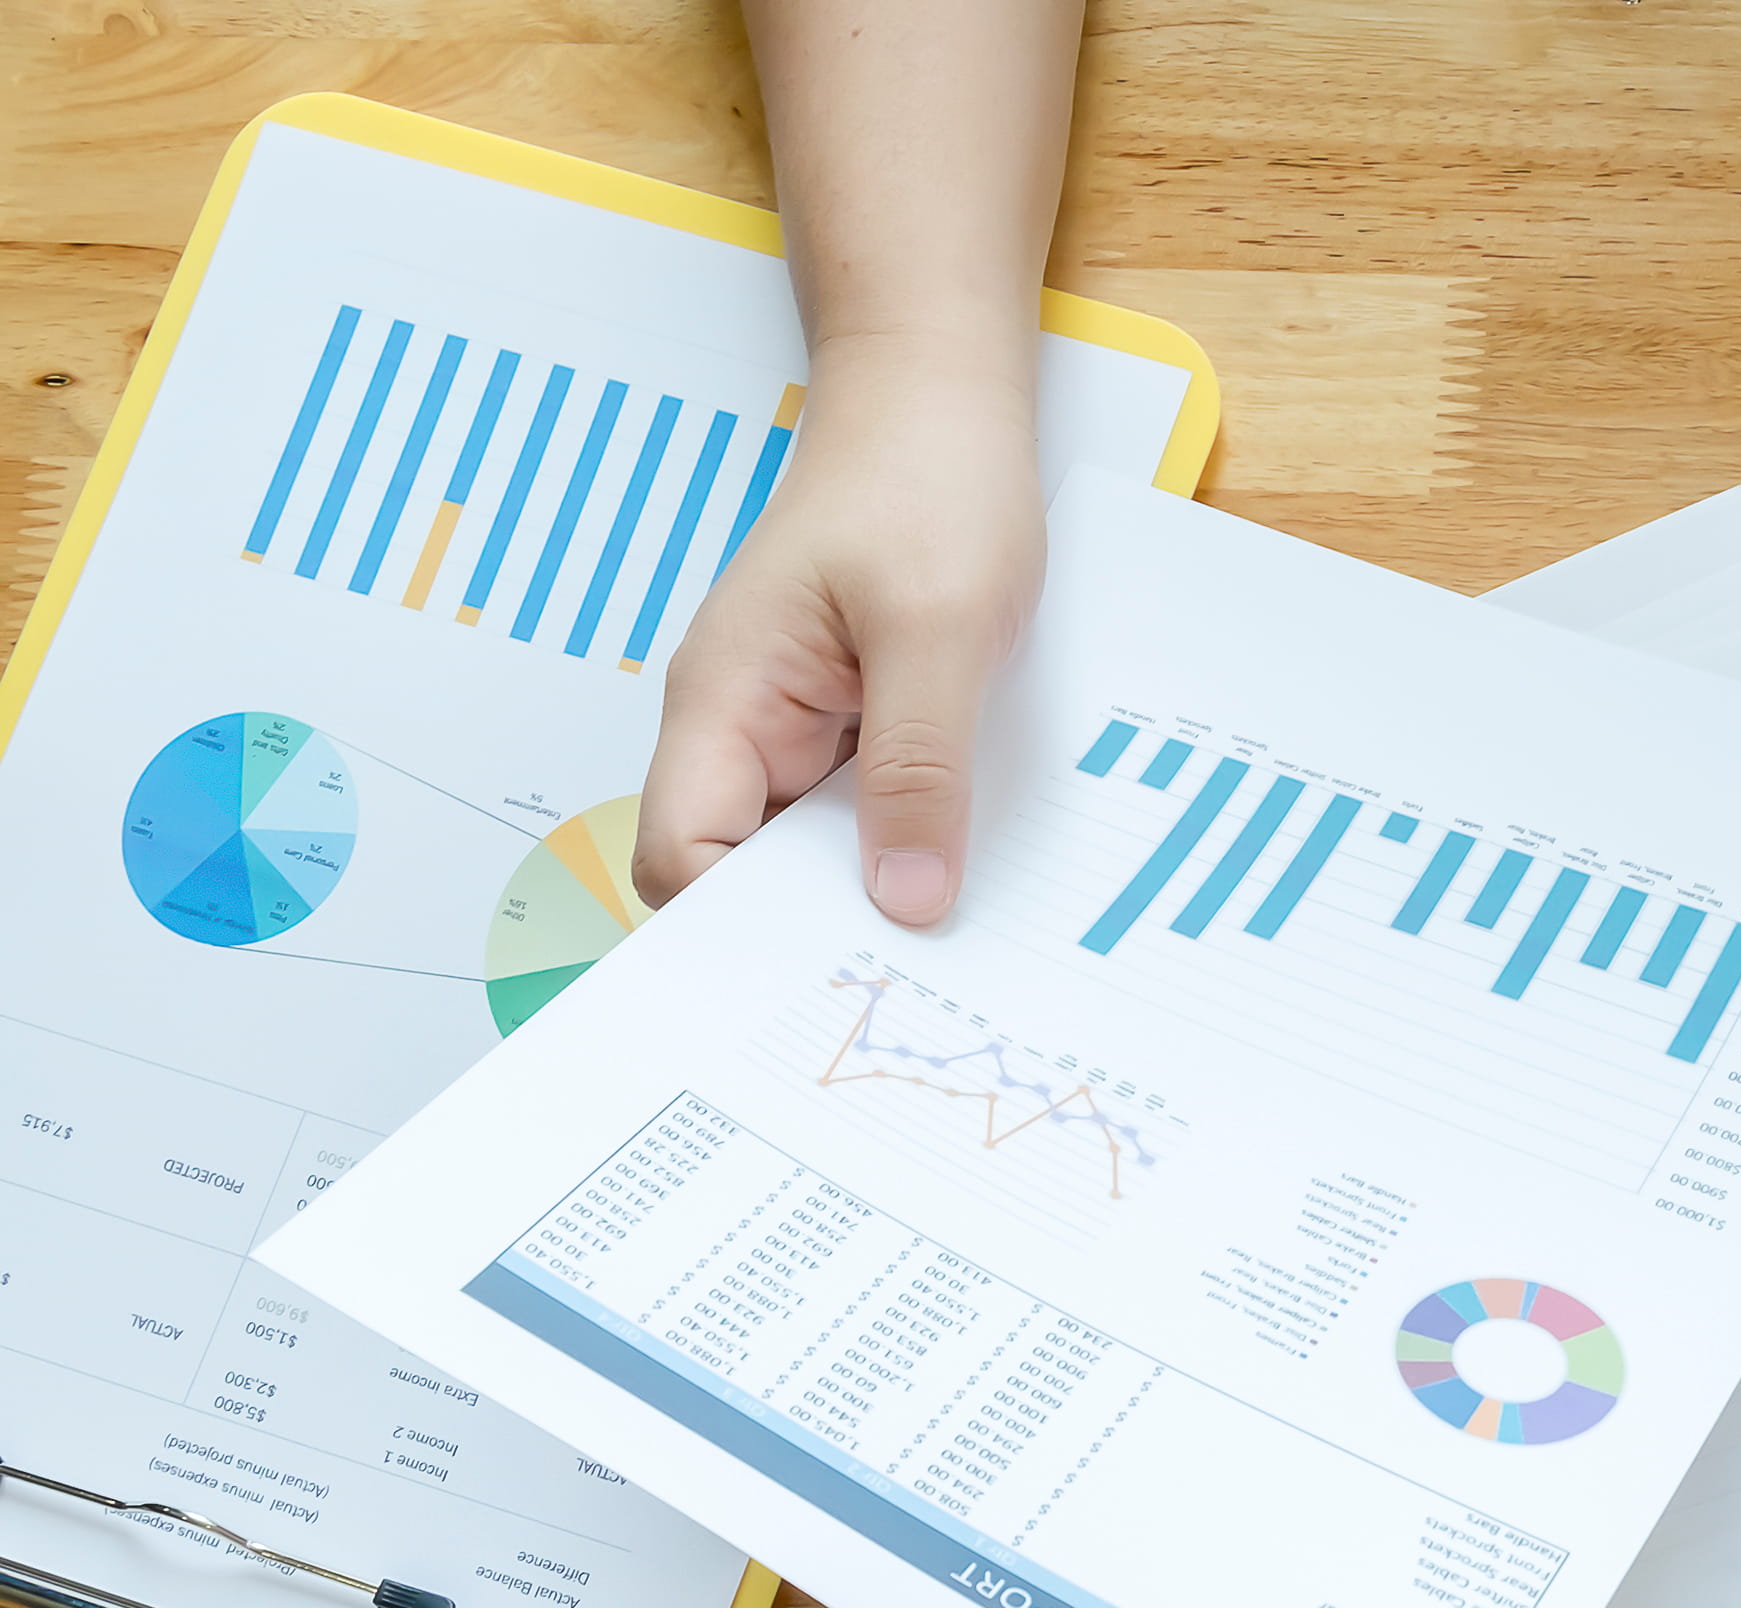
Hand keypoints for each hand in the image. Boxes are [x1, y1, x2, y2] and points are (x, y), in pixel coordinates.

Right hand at [637, 343, 1043, 922]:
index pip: (683, 862)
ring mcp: (794, 733)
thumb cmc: (926, 483)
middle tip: (914, 982)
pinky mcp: (849, 729)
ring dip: (869, 892)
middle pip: (739, 879)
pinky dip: (905, 847)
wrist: (939, 399)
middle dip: (811, 932)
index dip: (735, 934)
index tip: (827, 977)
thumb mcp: (941, 631)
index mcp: (724, 704)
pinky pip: (862, 817)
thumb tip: (903, 903)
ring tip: (952, 941)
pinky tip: (966, 871)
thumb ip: (920, 768)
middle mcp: (741, 730)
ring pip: (808, 857)